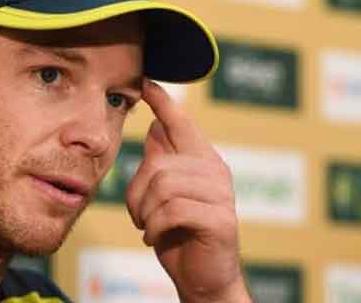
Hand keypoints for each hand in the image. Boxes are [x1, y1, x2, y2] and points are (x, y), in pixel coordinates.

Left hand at [125, 80, 250, 302]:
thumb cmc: (180, 233)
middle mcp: (215, 170)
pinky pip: (172, 211)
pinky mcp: (220, 220)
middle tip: (140, 216)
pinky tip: (154, 237)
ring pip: (163, 186)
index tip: (146, 83)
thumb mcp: (164, 195)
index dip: (163, 102)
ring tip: (148, 227)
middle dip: (138, 193)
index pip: (181, 123)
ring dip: (145, 213)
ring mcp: (221, 194)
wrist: (203, 278)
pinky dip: (154, 227)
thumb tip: (153, 125)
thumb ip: (162, 161)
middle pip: (158, 164)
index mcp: (201, 160)